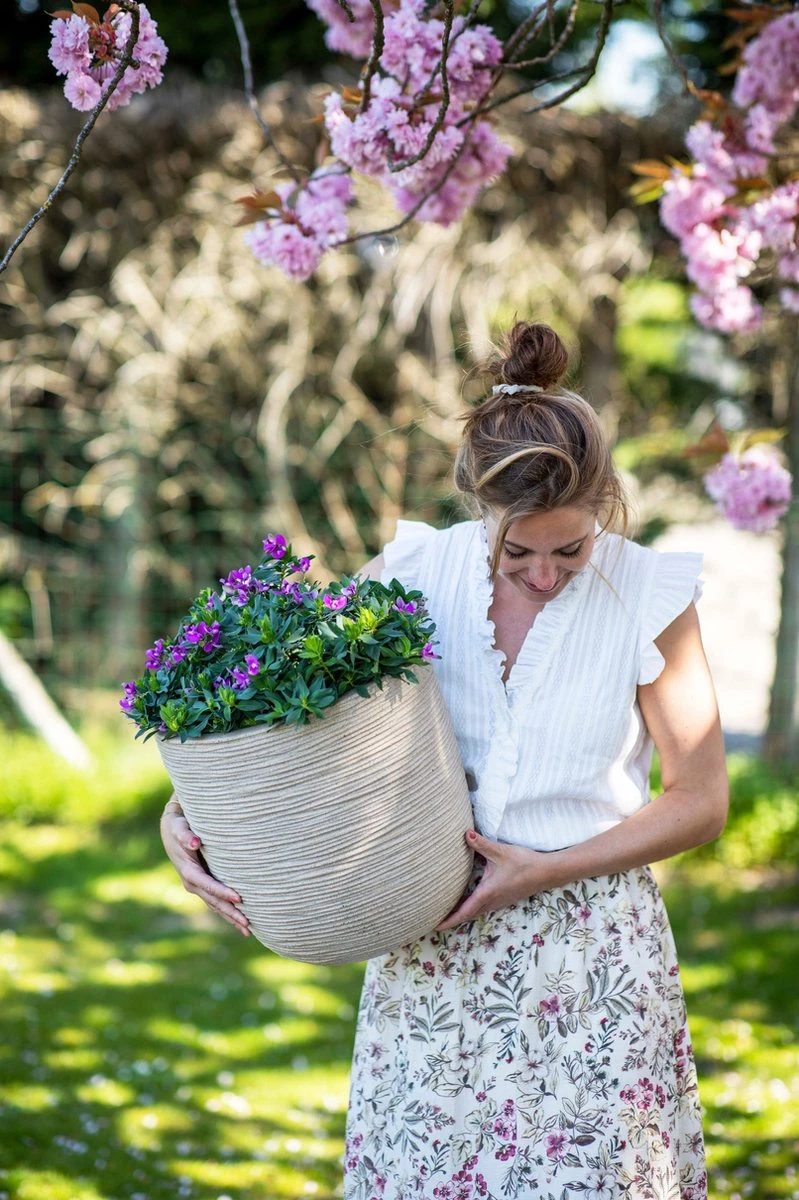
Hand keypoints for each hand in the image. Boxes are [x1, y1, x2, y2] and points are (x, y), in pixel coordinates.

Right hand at [160, 798, 249, 936]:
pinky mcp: (203, 886)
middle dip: (230, 913)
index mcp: (188, 871)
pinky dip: (227, 912)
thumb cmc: (179, 826)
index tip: (239, 898)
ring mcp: (197, 887)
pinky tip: (240, 922)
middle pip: (213, 901)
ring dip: (230, 918)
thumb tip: (196, 842)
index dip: (222, 892)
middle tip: (248, 923)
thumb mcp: (179, 827)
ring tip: (248, 930)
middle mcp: (192, 883)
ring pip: (215, 906)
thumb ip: (186, 835)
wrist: (170, 829)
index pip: (208, 884)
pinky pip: (216, 902)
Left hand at [434, 830, 548, 931]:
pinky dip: (471, 908)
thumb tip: (466, 833)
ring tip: (447, 913)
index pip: (464, 911)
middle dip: (451, 919)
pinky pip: (483, 907)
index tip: (434, 926)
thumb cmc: (523, 863)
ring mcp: (499, 902)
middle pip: (467, 915)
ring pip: (476, 912)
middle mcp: (491, 901)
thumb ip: (482, 844)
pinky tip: (467, 901)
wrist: (547, 872)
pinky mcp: (504, 898)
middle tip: (434, 921)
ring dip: (462, 914)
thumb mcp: (501, 852)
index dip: (449, 920)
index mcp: (487, 893)